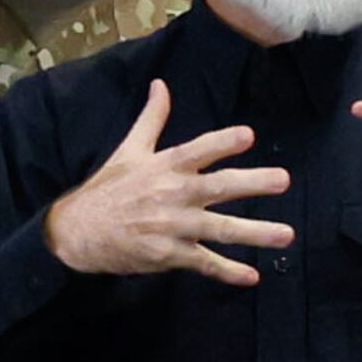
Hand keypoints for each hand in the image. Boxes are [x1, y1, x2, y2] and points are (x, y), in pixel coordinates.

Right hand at [41, 81, 295, 285]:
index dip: (222, 143)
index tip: (249, 136)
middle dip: (251, 184)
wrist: (76, 232)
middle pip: (216, 188)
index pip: (196, 150)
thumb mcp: (128, 150)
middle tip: (282, 180)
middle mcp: (170, 195)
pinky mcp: (167, 255)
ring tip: (286, 235)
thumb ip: (152, 118)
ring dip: (253, 233)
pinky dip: (227, 271)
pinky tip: (251, 276)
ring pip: (218, 230)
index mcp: (162, 167)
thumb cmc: (107, 189)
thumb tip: (161, 84)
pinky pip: (203, 264)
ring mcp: (170, 227)